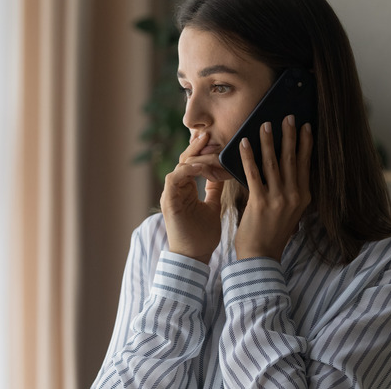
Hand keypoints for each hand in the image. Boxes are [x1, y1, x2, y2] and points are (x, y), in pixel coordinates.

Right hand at [160, 133, 225, 263]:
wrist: (194, 257)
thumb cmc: (203, 236)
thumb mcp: (213, 206)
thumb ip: (214, 190)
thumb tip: (222, 174)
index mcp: (186, 189)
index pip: (192, 162)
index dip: (203, 151)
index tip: (217, 140)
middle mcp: (176, 189)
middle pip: (184, 160)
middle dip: (197, 147)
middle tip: (209, 134)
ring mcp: (171, 194)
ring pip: (179, 166)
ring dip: (195, 157)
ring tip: (210, 149)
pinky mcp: (169, 201)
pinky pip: (174, 178)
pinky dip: (187, 170)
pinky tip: (201, 167)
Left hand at [234, 115, 312, 260]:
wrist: (260, 256)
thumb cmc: (272, 234)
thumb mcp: (290, 213)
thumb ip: (290, 192)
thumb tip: (287, 170)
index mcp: (303, 197)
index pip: (306, 164)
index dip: (306, 144)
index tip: (306, 126)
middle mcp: (294, 196)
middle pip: (292, 159)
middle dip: (290, 135)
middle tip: (288, 116)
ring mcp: (278, 199)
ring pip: (273, 163)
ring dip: (269, 141)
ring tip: (265, 124)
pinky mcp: (260, 202)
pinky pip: (253, 173)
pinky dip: (248, 156)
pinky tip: (244, 143)